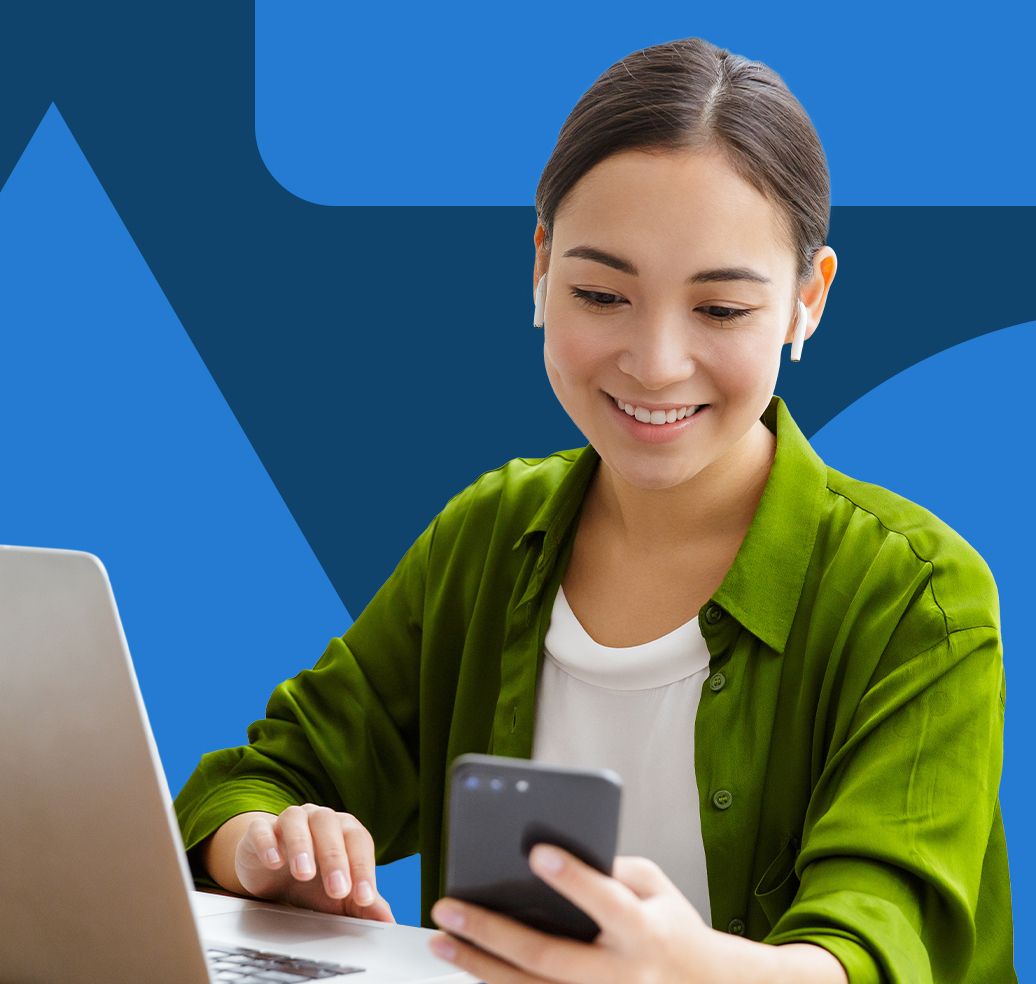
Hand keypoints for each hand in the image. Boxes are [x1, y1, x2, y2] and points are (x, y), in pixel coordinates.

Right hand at [235, 804, 395, 921]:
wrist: (272, 874)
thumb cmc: (312, 882)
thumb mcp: (338, 896)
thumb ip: (362, 905)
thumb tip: (387, 920)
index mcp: (344, 830)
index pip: (359, 841)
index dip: (364, 868)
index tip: (365, 898)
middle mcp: (318, 819)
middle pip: (330, 826)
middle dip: (335, 858)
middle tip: (337, 889)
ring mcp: (288, 821)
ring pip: (297, 820)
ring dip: (302, 845)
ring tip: (304, 873)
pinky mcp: (259, 830)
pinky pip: (262, 829)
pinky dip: (268, 842)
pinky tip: (273, 862)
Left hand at [428, 845, 724, 982]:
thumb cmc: (672, 928)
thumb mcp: (657, 887)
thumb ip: (612, 867)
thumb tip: (553, 854)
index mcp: (644, 931)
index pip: (606, 903)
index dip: (573, 879)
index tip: (536, 852)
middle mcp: (621, 976)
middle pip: (548, 956)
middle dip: (492, 931)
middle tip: (450, 907)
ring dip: (479, 966)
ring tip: (442, 940)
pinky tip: (468, 967)